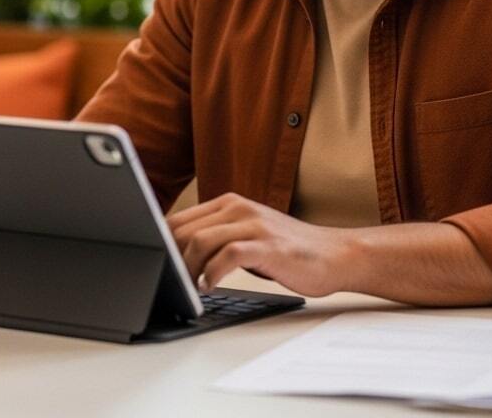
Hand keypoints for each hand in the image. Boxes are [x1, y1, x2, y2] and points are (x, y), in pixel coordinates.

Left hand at [167, 193, 354, 296]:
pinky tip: (210, 286)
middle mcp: (238, 207)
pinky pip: (228, 255)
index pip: (178, 220)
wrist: (334, 254)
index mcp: (229, 203)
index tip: (156, 267)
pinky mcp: (268, 245)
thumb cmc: (288, 250)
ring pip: (201, 241)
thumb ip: (218, 237)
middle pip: (183, 230)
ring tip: (189, 287)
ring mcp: (254, 224)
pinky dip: (212, 273)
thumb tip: (177, 257)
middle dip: (170, 260)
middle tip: (172, 283)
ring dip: (187, 268)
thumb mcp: (247, 235)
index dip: (160, 245)